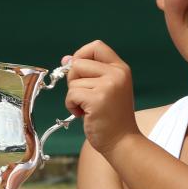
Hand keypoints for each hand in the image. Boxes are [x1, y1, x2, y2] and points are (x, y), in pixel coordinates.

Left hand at [64, 40, 139, 154]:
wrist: (122, 142)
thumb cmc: (111, 117)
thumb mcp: (106, 89)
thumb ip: (88, 72)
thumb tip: (66, 59)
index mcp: (121, 69)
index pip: (97, 46)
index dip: (81, 54)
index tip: (77, 70)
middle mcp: (117, 74)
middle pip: (79, 62)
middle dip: (73, 79)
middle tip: (83, 96)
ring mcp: (108, 86)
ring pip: (73, 81)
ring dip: (74, 97)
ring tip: (88, 109)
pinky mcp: (97, 99)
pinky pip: (71, 94)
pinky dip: (72, 106)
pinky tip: (84, 115)